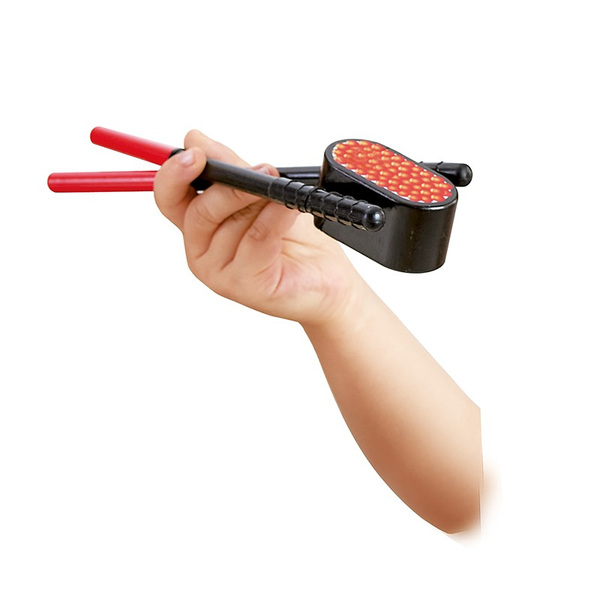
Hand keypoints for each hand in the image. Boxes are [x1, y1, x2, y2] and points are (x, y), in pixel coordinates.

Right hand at [153, 130, 362, 325]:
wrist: (328, 278)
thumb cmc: (296, 240)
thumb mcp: (263, 194)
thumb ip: (231, 168)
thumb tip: (196, 139)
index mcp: (201, 226)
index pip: (170, 197)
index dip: (174, 174)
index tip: (195, 154)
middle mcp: (204, 251)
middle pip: (198, 212)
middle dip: (231, 186)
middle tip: (263, 170)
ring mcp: (221, 273)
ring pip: (230, 225)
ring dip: (261, 202)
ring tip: (286, 194)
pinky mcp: (247, 287)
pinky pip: (256, 241)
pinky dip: (275, 219)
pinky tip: (289, 209)